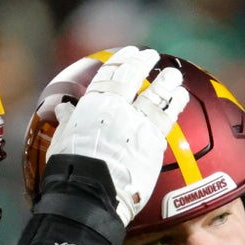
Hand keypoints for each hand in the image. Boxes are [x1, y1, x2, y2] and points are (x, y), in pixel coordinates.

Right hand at [44, 46, 186, 224]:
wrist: (90, 192)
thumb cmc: (71, 170)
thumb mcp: (63, 140)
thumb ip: (68, 121)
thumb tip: (64, 109)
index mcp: (93, 104)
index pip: (110, 74)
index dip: (122, 60)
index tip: (130, 52)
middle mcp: (118, 108)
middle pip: (135, 78)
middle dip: (144, 63)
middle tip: (152, 55)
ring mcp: (138, 123)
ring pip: (156, 95)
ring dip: (166, 82)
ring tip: (174, 75)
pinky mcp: (153, 142)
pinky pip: (168, 117)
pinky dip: (176, 103)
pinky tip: (182, 96)